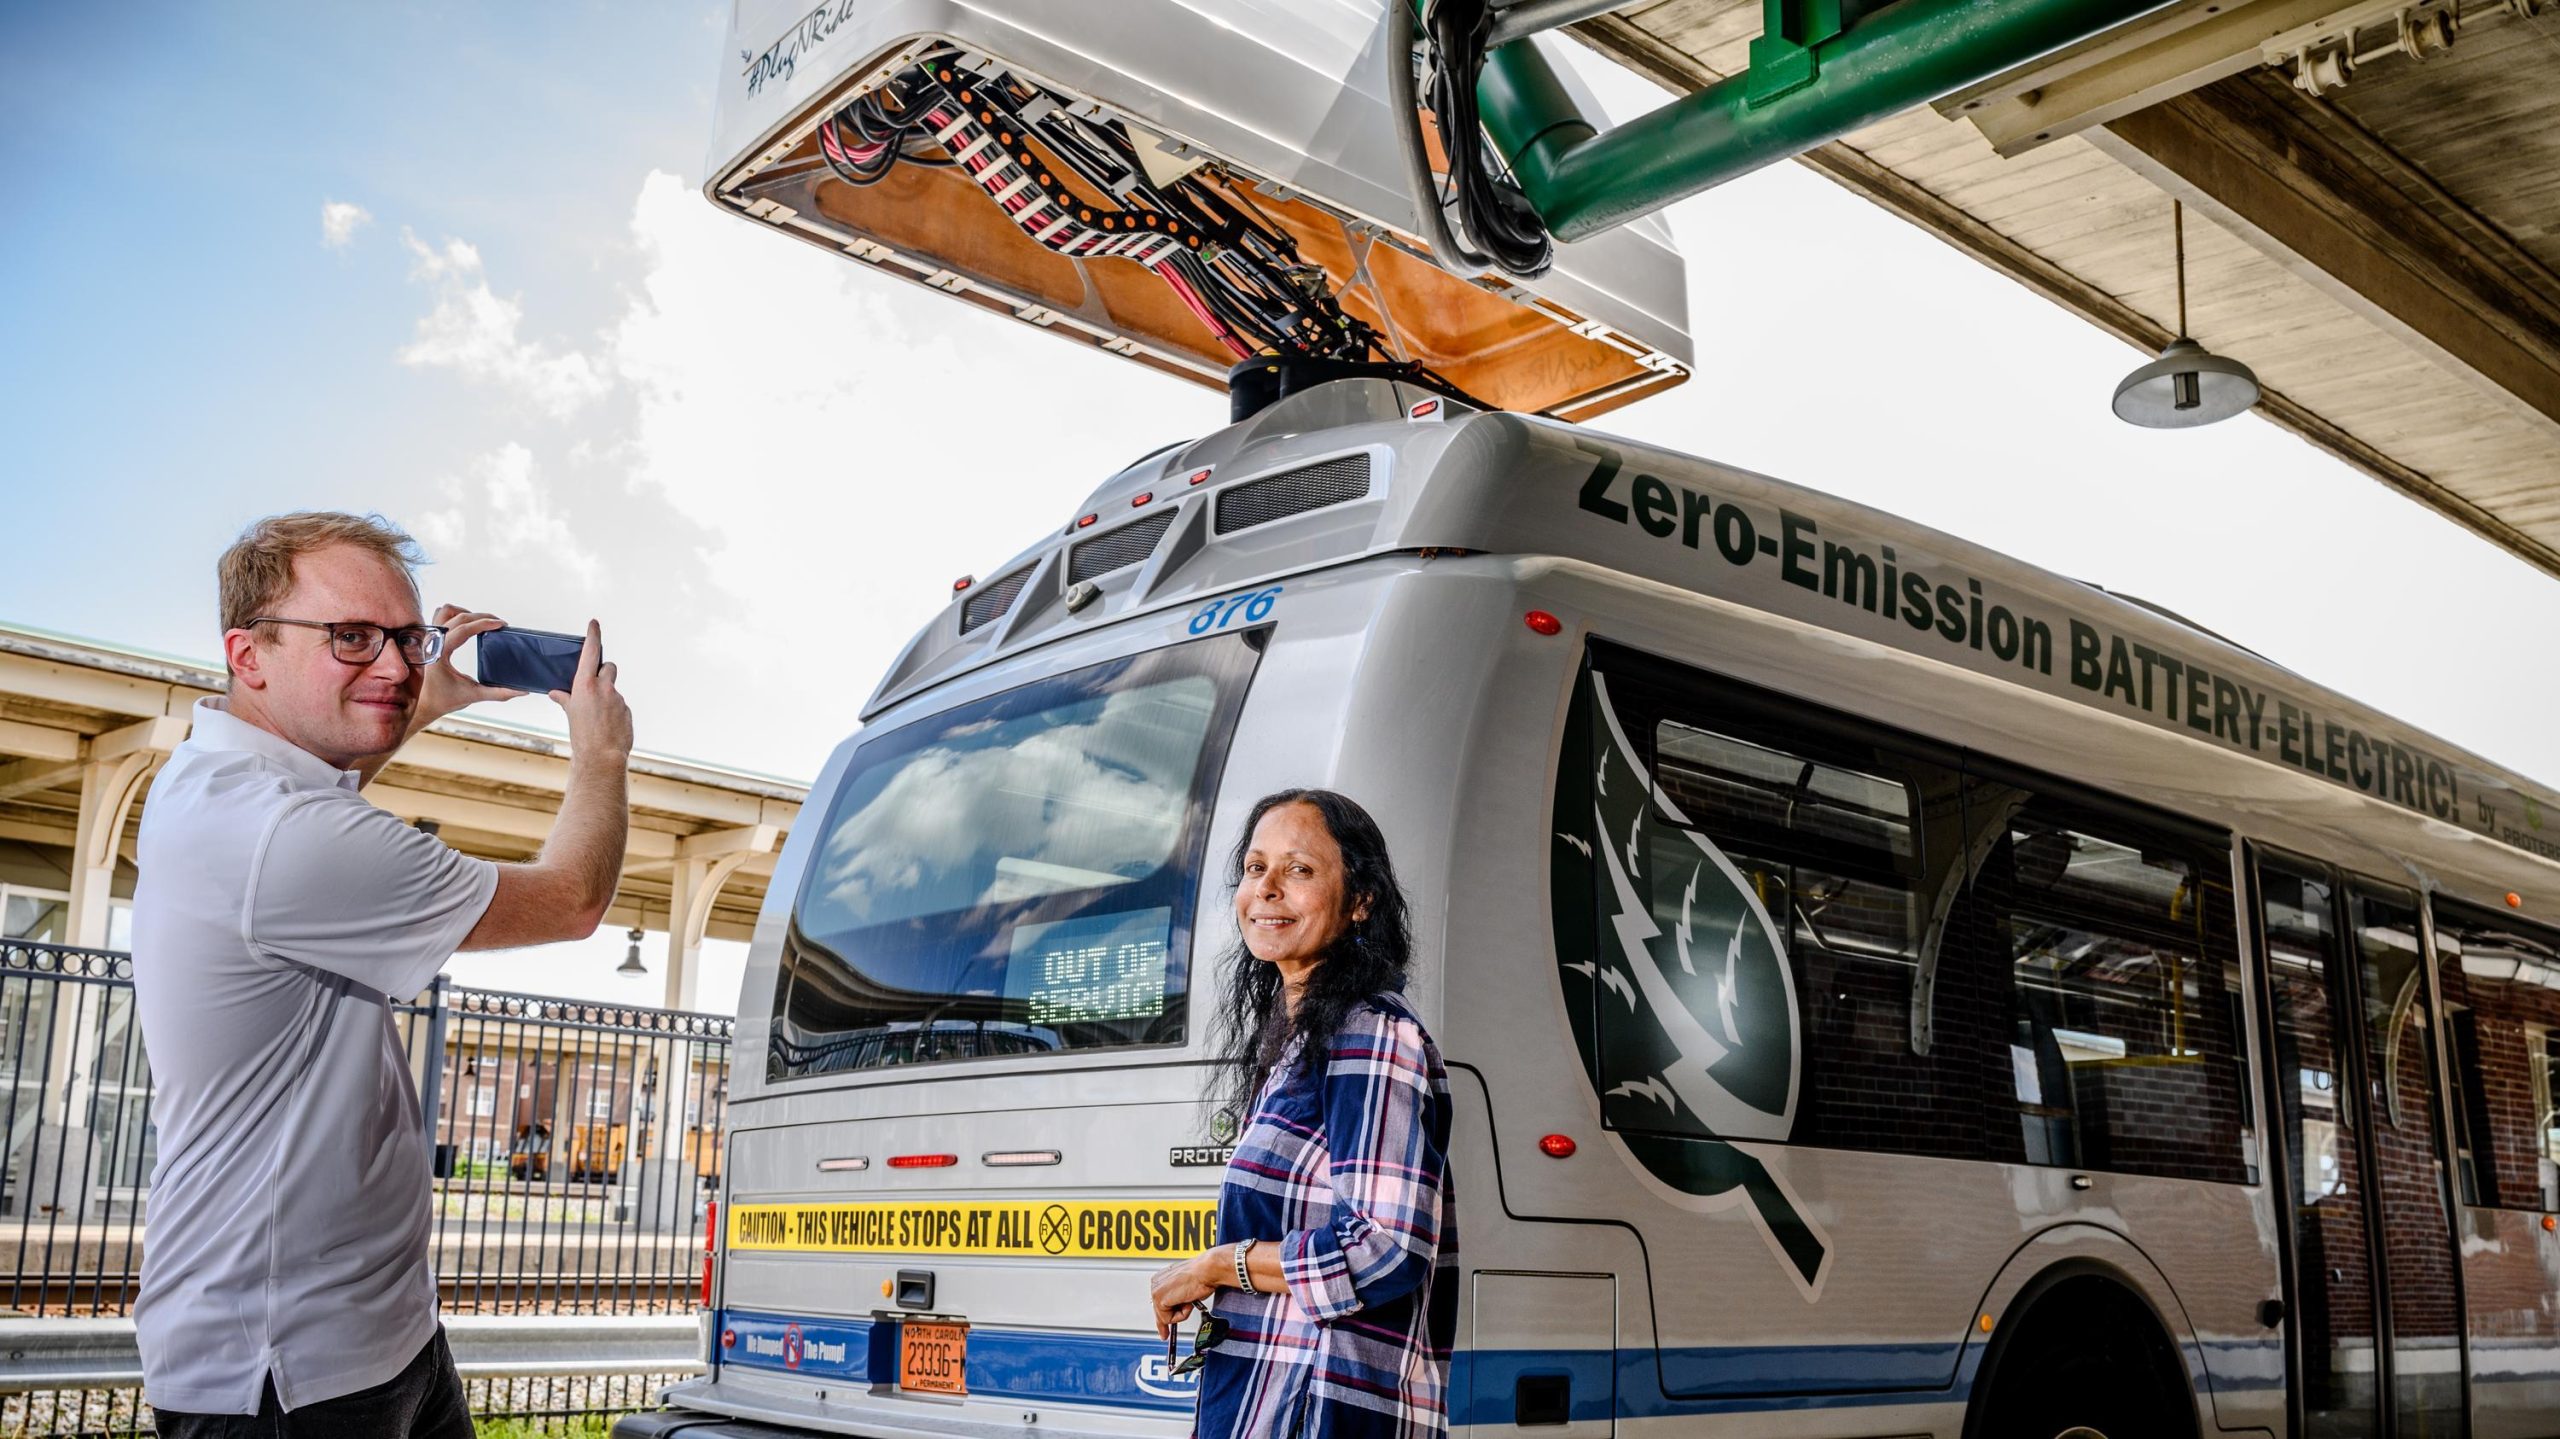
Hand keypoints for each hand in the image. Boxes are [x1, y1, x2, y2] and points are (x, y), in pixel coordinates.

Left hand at [418, 605, 523, 724]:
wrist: (426, 704)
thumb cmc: (445, 700)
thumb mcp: (474, 696)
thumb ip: (499, 693)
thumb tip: (522, 691)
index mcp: (440, 654)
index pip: (463, 629)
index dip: (484, 623)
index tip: (501, 624)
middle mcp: (432, 643)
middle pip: (458, 617)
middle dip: (481, 617)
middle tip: (499, 623)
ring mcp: (430, 639)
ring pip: (446, 611)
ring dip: (466, 613)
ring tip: (482, 622)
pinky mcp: (432, 639)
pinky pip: (441, 617)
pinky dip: (455, 615)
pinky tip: (468, 626)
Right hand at [554, 619, 632, 762]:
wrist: (600, 756)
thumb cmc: (582, 735)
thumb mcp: (570, 713)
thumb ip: (566, 699)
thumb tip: (556, 693)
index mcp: (586, 684)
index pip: (591, 651)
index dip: (593, 635)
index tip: (594, 623)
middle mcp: (604, 687)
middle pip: (608, 667)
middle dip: (603, 671)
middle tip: (595, 684)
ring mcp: (618, 698)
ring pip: (613, 688)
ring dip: (607, 694)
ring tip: (598, 713)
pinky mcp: (627, 710)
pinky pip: (619, 704)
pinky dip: (613, 710)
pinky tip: (606, 723)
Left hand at [1150, 1250, 1220, 1339]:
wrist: (1206, 1271)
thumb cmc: (1202, 1276)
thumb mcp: (1187, 1288)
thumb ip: (1179, 1296)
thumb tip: (1180, 1305)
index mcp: (1162, 1277)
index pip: (1160, 1302)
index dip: (1165, 1314)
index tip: (1163, 1328)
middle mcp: (1156, 1283)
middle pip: (1160, 1311)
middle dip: (1168, 1319)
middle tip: (1165, 1334)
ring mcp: (1156, 1291)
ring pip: (1165, 1317)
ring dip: (1180, 1314)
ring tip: (1190, 1300)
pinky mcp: (1160, 1299)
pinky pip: (1168, 1319)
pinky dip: (1181, 1315)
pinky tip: (1188, 1302)